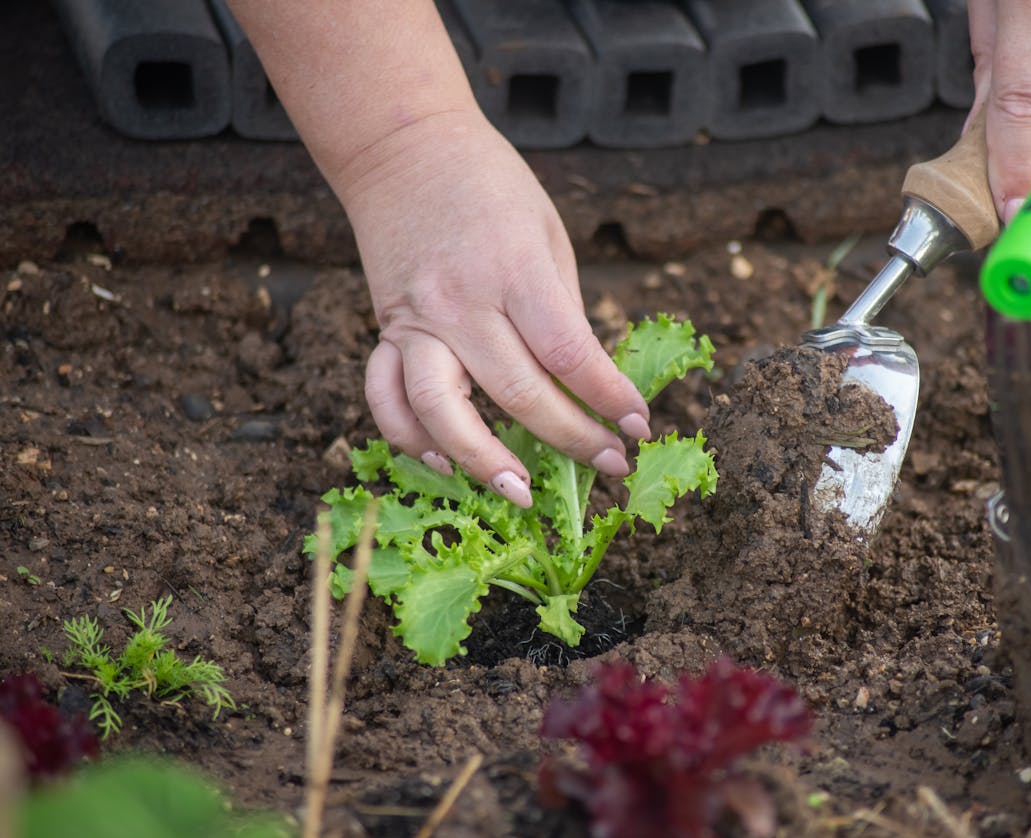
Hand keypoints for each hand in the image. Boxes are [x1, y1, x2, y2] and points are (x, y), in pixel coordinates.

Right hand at [340, 109, 651, 507]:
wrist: (403, 147)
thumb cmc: (491, 186)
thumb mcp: (548, 232)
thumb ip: (560, 309)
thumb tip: (585, 383)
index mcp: (515, 269)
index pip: (569, 353)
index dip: (608, 398)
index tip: (638, 426)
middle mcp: (461, 301)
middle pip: (519, 393)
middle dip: (573, 438)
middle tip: (609, 464)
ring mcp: (415, 320)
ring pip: (441, 410)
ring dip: (481, 461)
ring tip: (521, 492)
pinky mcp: (385, 329)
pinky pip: (386, 397)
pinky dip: (409, 437)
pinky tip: (442, 461)